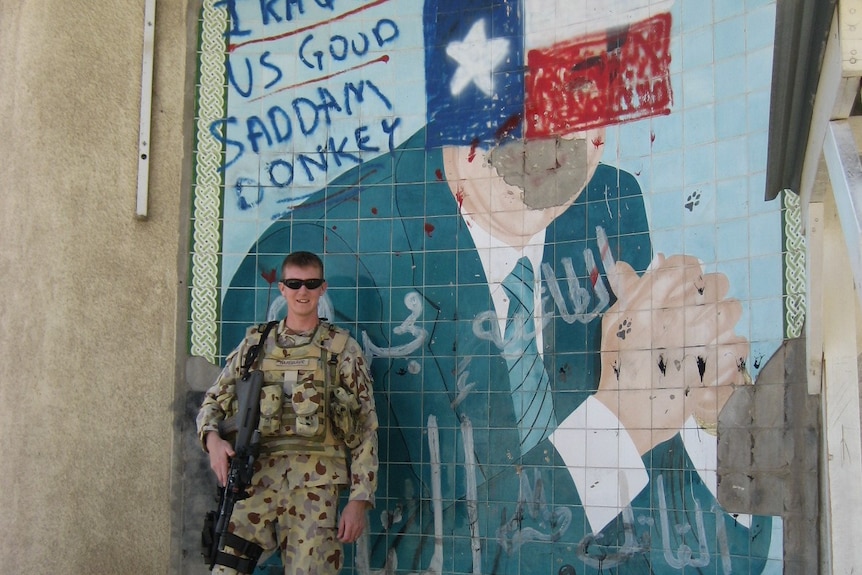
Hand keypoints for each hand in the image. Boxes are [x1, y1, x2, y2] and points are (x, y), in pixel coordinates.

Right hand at [205, 431, 234, 486]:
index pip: (223, 471)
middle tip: (227, 486)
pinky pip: (217, 472)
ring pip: (218, 475)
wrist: (212, 444)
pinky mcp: (213, 466)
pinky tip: (223, 475)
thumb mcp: (227, 446)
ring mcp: (214, 466)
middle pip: (220, 475)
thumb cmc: (221, 445)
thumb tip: (233, 454)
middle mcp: (217, 465)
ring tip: (226, 482)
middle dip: (224, 481)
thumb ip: (230, 451)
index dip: (225, 478)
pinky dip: (220, 475)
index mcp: (221, 461)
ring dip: (222, 478)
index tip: (225, 484)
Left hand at [337, 500, 369, 542]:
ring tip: (347, 535)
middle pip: (351, 540)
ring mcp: (360, 528)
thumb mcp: (342, 518)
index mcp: (350, 526)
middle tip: (342, 537)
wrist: (357, 504)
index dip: (342, 540)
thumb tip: (339, 536)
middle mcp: (356, 528)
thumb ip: (341, 528)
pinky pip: (359, 535)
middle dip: (346, 541)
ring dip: (350, 539)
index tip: (339, 538)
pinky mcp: (363, 527)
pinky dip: (355, 536)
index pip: (346, 538)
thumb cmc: (348, 510)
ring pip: (355, 538)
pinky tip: (352, 533)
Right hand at [593, 254, 748, 454]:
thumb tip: (636, 265)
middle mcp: (684, 312)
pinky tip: (714, 355)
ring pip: (733, 309)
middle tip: (695, 310)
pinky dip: (731, 347)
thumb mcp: (615, 322)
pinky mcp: (723, 362)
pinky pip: (741, 342)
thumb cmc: (619, 365)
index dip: (687, 270)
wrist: (632, 412)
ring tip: (706, 334)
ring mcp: (708, 337)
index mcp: (655, 299)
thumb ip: (629, 290)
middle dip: (708, 292)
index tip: (683, 282)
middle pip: (717, 282)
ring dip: (722, 318)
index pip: (686, 265)